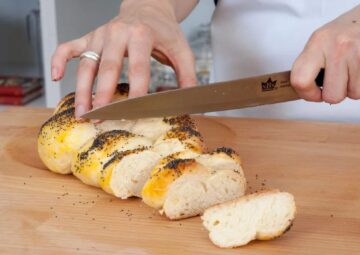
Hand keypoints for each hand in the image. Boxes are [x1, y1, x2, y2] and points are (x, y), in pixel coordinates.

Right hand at [51, 0, 197, 117]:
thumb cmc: (164, 31)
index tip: (134, 112)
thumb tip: (190, 100)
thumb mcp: (181, 50)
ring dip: (81, 90)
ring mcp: (100, 35)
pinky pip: (68, 48)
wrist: (148, 8)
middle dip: (103, 95)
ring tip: (81, 113)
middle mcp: (117, 33)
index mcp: (141, 34)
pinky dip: (58, 60)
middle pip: (107, 67)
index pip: (139, 68)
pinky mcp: (89, 38)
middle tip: (101, 118)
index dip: (137, 91)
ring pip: (85, 64)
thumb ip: (187, 74)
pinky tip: (55, 77)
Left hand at [291, 0, 359, 103]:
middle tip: (344, 76)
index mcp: (319, 41)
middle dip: (338, 92)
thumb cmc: (352, 30)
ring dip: (356, 87)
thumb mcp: (324, 39)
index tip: (315, 93)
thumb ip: (311, 63)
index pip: (300, 80)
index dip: (307, 94)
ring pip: (353, 95)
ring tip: (359, 66)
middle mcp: (338, 47)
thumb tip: (303, 91)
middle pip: (331, 96)